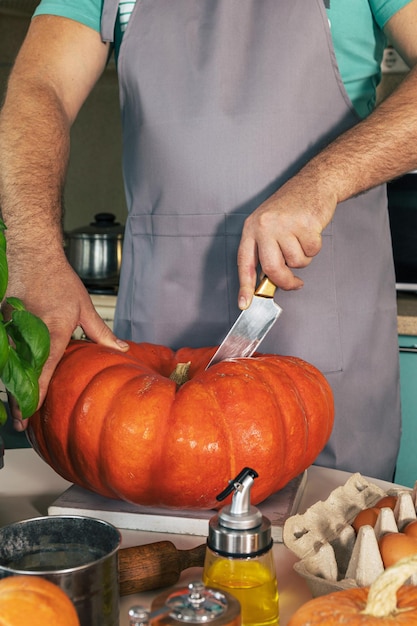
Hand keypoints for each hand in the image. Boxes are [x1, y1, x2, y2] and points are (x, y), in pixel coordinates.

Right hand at [5, 258, 128, 430]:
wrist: (34, 256)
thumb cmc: (59, 280)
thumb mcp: (85, 307)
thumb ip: (101, 333)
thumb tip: (120, 349)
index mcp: (53, 331)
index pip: (43, 370)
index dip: (35, 395)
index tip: (31, 414)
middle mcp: (30, 332)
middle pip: (20, 374)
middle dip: (19, 400)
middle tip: (21, 423)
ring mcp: (13, 327)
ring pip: (9, 364)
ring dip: (12, 385)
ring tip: (17, 407)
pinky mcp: (4, 322)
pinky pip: (5, 350)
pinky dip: (8, 366)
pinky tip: (12, 379)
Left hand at [237, 170, 336, 307]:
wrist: (314, 183)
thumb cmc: (291, 207)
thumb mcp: (268, 225)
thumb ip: (265, 250)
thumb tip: (268, 281)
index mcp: (252, 228)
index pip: (245, 262)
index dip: (245, 286)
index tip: (245, 303)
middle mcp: (264, 226)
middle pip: (272, 269)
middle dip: (285, 282)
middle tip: (294, 283)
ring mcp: (285, 225)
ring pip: (295, 262)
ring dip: (303, 258)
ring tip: (301, 239)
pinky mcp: (305, 225)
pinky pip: (311, 252)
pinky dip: (314, 247)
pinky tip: (311, 232)